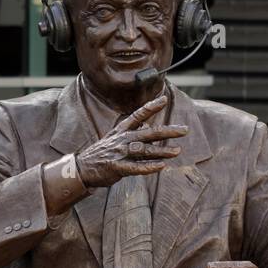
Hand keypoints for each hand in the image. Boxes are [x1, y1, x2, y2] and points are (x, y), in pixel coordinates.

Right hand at [74, 94, 188, 187]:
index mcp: (122, 130)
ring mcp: (120, 153)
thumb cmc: (102, 152)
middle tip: (185, 130)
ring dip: (162, 151)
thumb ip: (132, 132)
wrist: (83, 167)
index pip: (138, 115)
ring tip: (177, 151)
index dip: (151, 107)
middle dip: (168, 131)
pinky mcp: (118, 167)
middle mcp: (122, 139)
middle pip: (148, 133)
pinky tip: (161, 166)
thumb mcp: (115, 137)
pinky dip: (149, 167)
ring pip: (145, 150)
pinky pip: (136, 167)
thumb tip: (148, 126)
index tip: (164, 99)